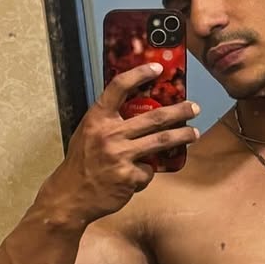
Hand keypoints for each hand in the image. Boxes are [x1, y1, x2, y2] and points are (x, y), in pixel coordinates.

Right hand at [60, 62, 199, 220]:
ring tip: (194, 134)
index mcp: (97, 118)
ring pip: (161, 141)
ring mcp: (120, 155)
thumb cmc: (82, 162)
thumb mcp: (88, 133)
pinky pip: (149, 171)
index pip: (118, 87)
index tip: (157, 67)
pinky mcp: (129, 176)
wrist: (70, 195)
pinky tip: (136, 176)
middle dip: (179, 111)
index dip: (139, 74)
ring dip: (182, 136)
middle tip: (194, 108)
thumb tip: (139, 109)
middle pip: (154, 117)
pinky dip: (147, 172)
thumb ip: (109, 121)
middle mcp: (109, 133)